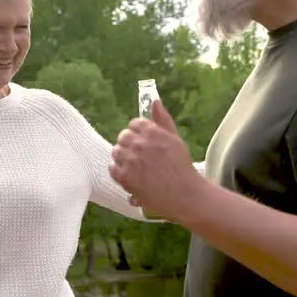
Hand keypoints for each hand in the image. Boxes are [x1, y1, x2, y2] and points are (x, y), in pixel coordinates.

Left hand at [109, 100, 202, 220]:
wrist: (184, 194)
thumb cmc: (181, 167)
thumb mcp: (175, 139)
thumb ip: (163, 120)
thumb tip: (155, 101)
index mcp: (152, 131)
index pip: (134, 124)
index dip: (138, 134)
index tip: (145, 144)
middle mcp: (139, 143)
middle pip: (123, 137)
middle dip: (130, 145)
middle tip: (141, 158)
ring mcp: (130, 160)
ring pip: (116, 152)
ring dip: (124, 158)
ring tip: (138, 168)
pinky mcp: (124, 176)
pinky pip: (112, 168)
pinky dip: (119, 172)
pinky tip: (132, 177)